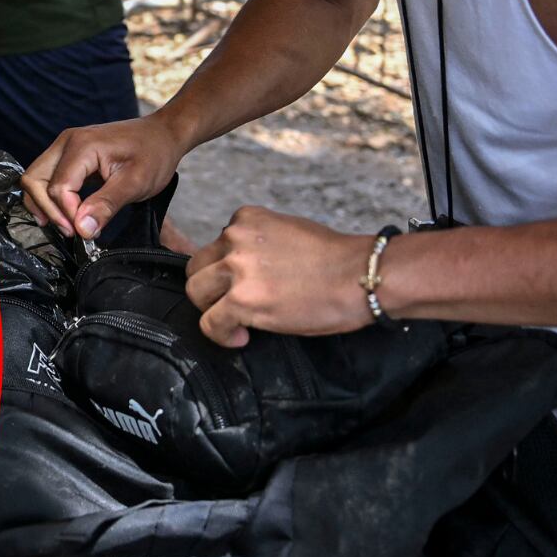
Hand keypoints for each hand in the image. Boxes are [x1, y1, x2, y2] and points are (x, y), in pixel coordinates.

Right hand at [22, 112, 184, 238]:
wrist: (162, 134)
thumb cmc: (154, 153)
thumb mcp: (136, 183)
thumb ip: (106, 205)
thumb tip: (82, 229)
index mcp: (81, 146)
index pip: (57, 187)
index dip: (67, 214)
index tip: (86, 233)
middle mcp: (66, 142)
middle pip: (34, 180)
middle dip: (47, 210)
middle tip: (72, 232)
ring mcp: (65, 147)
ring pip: (36, 179)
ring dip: (45, 204)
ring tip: (67, 226)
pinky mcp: (68, 155)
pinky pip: (47, 177)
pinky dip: (51, 198)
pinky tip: (66, 214)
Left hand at [184, 207, 376, 347]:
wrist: (360, 276)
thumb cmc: (336, 259)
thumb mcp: (288, 231)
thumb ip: (259, 242)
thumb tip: (246, 265)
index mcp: (246, 219)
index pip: (216, 246)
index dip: (226, 270)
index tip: (242, 284)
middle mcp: (235, 239)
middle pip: (197, 267)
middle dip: (211, 288)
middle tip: (230, 304)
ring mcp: (236, 269)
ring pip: (197, 292)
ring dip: (212, 309)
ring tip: (234, 321)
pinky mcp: (242, 300)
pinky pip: (210, 322)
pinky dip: (221, 334)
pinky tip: (239, 337)